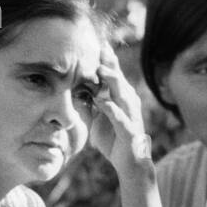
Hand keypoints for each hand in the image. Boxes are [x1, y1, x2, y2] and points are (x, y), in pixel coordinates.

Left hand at [84, 42, 151, 176]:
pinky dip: (111, 109)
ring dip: (112, 81)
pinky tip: (101, 101)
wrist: (130, 164)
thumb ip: (90, 104)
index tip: (96, 42)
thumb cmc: (114, 140)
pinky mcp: (130, 131)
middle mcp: (128, 103)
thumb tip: (75, 90)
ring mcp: (131, 116)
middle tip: (99, 47)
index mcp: (121, 98)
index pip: (114, 74)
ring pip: (122, 94)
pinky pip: (120, 118)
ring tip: (100, 70)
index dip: (106, 59)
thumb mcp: (98, 119)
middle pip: (119, 78)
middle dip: (110, 63)